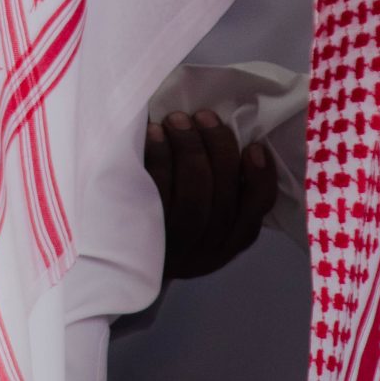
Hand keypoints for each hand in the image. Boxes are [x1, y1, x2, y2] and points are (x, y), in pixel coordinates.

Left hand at [145, 109, 276, 280]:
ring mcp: (175, 247)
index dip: (259, 179)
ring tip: (178, 119)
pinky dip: (159, 158)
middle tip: (205, 116)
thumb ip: (222, 194)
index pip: (255, 213)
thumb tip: (237, 142)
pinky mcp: (144, 236)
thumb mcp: (202, 224)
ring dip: (190, 150)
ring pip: (194, 199)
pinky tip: (155, 133)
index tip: (254, 145)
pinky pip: (156, 194)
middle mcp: (205, 251)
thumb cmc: (167, 226)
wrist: (120, 264)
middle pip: (223, 201)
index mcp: (227, 245)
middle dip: (219, 151)